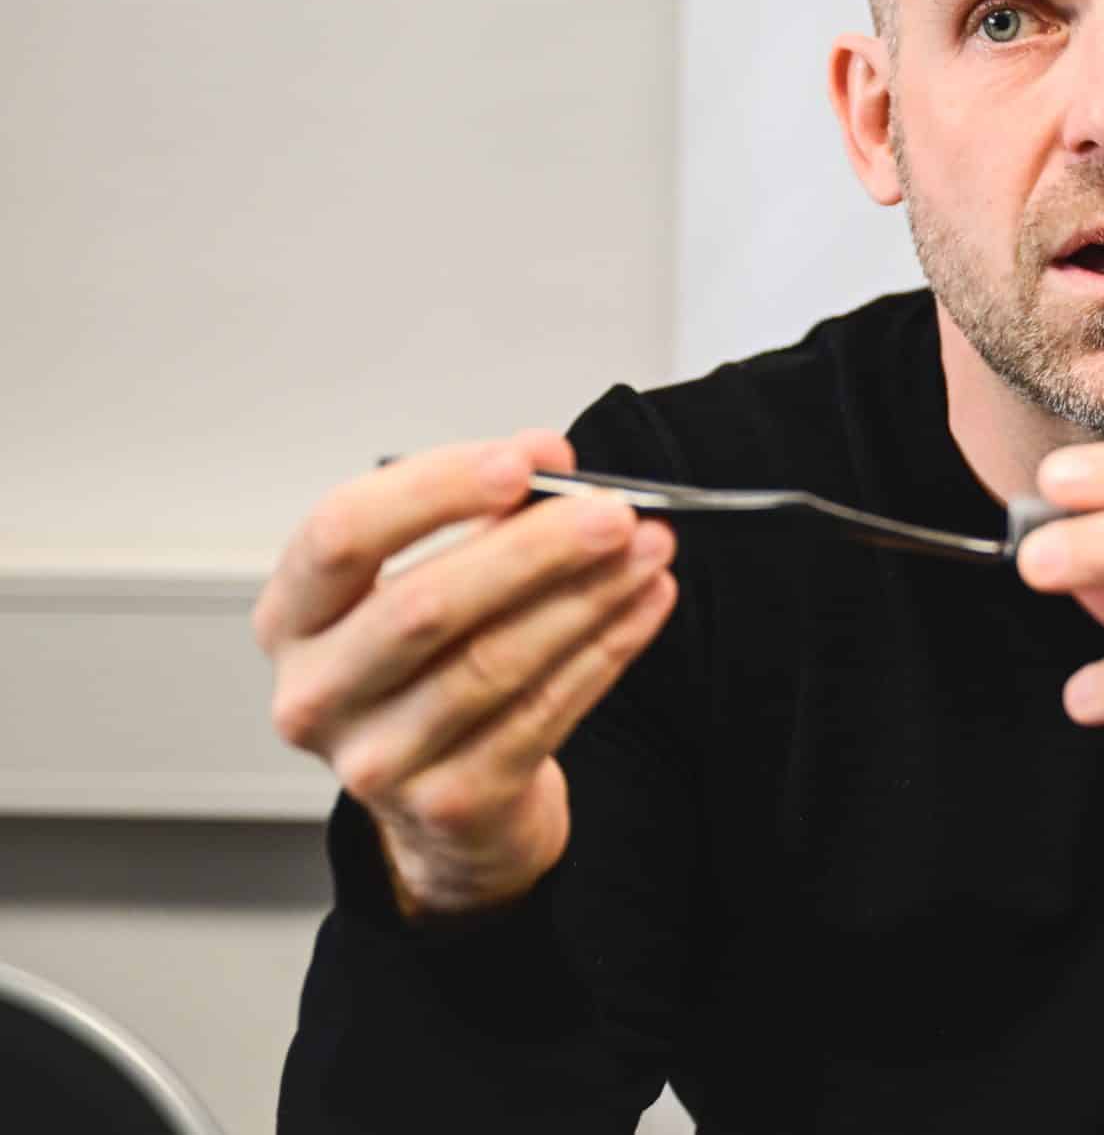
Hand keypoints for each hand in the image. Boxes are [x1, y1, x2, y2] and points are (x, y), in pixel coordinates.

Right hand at [251, 432, 678, 917]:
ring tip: (649, 549)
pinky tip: (645, 604)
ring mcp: (377, 760)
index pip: (342, 534)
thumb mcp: (429, 585)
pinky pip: (543, 712)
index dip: (435, 489)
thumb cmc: (434, 667)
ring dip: (587, 596)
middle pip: (426, 606)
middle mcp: (315, 694)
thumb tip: (549, 462)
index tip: (521, 462)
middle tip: (612, 511)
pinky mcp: (451, 803)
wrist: (446, 800)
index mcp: (293, 618)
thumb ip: (479, 519)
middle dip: (533, 549)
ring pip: (494, 663)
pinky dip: (606, 650)